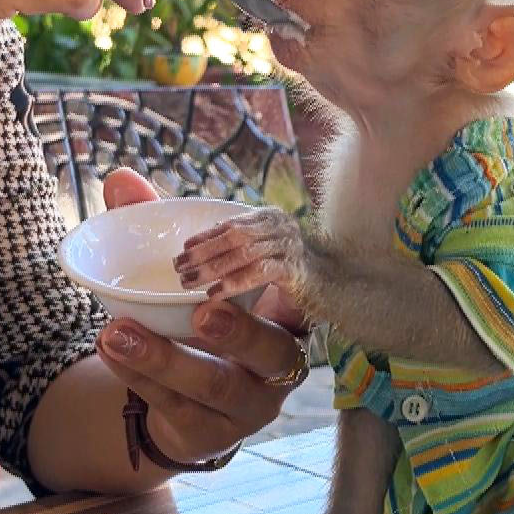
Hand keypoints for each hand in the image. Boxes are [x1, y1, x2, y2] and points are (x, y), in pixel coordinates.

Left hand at [95, 171, 307, 463]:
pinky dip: (139, 377)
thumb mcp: (183, 274)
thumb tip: (120, 177)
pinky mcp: (211, 433)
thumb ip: (157, 223)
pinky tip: (110, 350)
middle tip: (203, 309)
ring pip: (216, 385)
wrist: (180, 403)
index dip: (291, 287)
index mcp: (286, 317)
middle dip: (240, 332)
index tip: (267, 268)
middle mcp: (279, 364)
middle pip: (272, 351)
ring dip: (165, 358)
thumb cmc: (194, 321)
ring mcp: (248, 405)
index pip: (301, 300)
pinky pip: (176, 407)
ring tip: (114, 332)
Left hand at [174, 206, 309, 302]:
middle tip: (179, 266)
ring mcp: (291, 247)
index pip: (231, 224)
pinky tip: (214, 294)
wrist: (334, 290)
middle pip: (235, 234)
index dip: (205, 236)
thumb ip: (235, 252)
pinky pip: (261, 272)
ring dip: (212, 267)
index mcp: (270, 219)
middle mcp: (282, 227)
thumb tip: (193, 253)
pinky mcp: (297, 272)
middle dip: (204, 251)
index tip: (183, 249)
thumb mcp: (260, 259)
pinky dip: (234, 282)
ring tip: (188, 281)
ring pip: (245, 252)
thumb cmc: (291, 277)